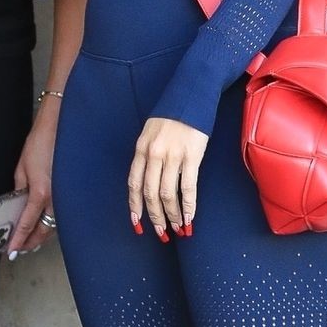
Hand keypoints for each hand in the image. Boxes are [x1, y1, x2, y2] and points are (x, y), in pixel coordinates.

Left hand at [6, 107, 59, 257]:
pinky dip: (52, 221)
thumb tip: (18, 203)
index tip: (11, 250)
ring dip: (42, 234)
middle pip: (44, 230)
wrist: (63, 128)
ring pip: (54, 224)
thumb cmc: (42, 143)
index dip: (18, 240)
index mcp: (40, 192)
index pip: (26, 224)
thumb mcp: (22, 167)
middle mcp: (56, 198)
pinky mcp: (72, 191)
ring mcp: (66, 195)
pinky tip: (46, 223)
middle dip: (31, 242)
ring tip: (30, 239)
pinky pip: (61, 213)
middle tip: (20, 249)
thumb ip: (20, 189)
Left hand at [127, 117, 208, 238]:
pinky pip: (188, 187)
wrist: (191, 94)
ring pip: (167, 194)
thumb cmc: (172, 115)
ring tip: (177, 229)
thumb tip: (149, 179)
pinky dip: (188, 206)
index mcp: (141, 149)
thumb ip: (147, 154)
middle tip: (160, 233)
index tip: (137, 224)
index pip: (133, 184)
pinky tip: (189, 217)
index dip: (134, 207)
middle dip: (154, 217)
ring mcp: (172, 156)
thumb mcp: (151, 133)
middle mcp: (153, 154)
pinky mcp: (192, 156)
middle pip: (150, 193)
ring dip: (171, 215)